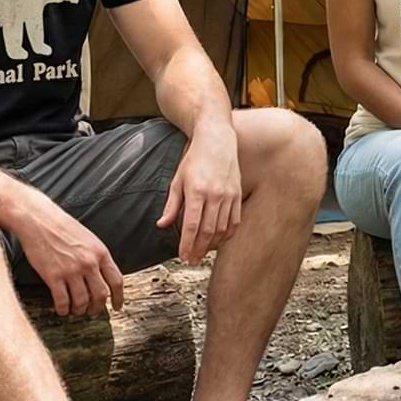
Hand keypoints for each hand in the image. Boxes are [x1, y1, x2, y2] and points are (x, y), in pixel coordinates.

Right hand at [14, 193, 123, 316]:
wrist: (40, 220)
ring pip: (82, 301)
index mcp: (101, 253)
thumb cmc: (63, 228)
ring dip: (79, 310)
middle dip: (97, 308)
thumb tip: (104, 278)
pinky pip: (62, 301)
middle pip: (101, 295)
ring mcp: (71, 270)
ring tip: (76, 310)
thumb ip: (98, 257)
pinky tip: (61, 309)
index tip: (117, 307)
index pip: (116, 281)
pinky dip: (63, 309)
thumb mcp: (89, 239)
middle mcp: (89, 263)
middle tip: (92, 312)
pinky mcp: (53, 276)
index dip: (118, 298)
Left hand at [157, 122, 243, 262]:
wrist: (217, 139)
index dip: (187, 244)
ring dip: (212, 245)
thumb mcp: (178, 180)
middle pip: (208, 231)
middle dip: (199, 249)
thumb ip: (171, 205)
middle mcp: (215, 194)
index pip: (192, 226)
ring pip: (222, 229)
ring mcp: (229, 195)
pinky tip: (219, 240)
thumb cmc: (195, 159)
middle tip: (192, 260)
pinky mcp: (238, 194)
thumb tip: (162, 225)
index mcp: (197, 191)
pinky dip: (227, 234)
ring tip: (203, 253)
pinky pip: (235, 221)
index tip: (183, 256)